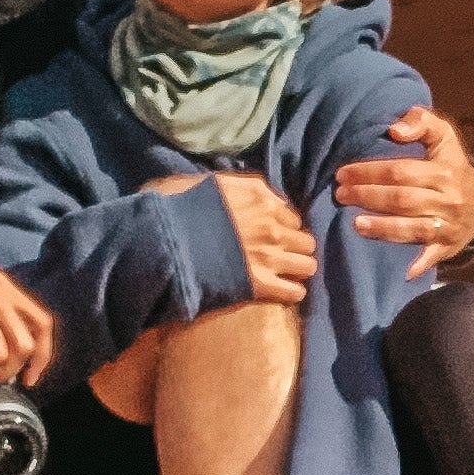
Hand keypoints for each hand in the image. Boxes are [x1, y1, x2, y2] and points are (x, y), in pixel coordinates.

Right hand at [147, 172, 316, 302]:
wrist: (166, 241)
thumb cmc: (181, 208)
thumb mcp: (211, 182)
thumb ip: (242, 186)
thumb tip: (265, 197)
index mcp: (261, 200)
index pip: (291, 217)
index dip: (283, 226)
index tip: (272, 233)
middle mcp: (272, 227)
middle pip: (305, 241)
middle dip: (295, 248)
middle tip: (281, 254)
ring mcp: (268, 257)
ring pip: (307, 266)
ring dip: (298, 269)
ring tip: (286, 274)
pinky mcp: (260, 284)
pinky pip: (294, 292)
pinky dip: (291, 292)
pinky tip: (282, 291)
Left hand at [336, 103, 473, 277]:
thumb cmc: (450, 165)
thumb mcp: (443, 136)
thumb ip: (421, 121)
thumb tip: (395, 130)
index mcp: (445, 171)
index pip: (401, 171)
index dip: (369, 172)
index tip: (343, 173)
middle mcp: (448, 199)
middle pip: (402, 200)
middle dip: (368, 197)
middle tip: (340, 195)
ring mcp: (448, 226)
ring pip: (412, 228)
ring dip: (382, 228)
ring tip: (355, 224)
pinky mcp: (447, 247)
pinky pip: (431, 256)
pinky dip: (417, 264)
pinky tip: (401, 270)